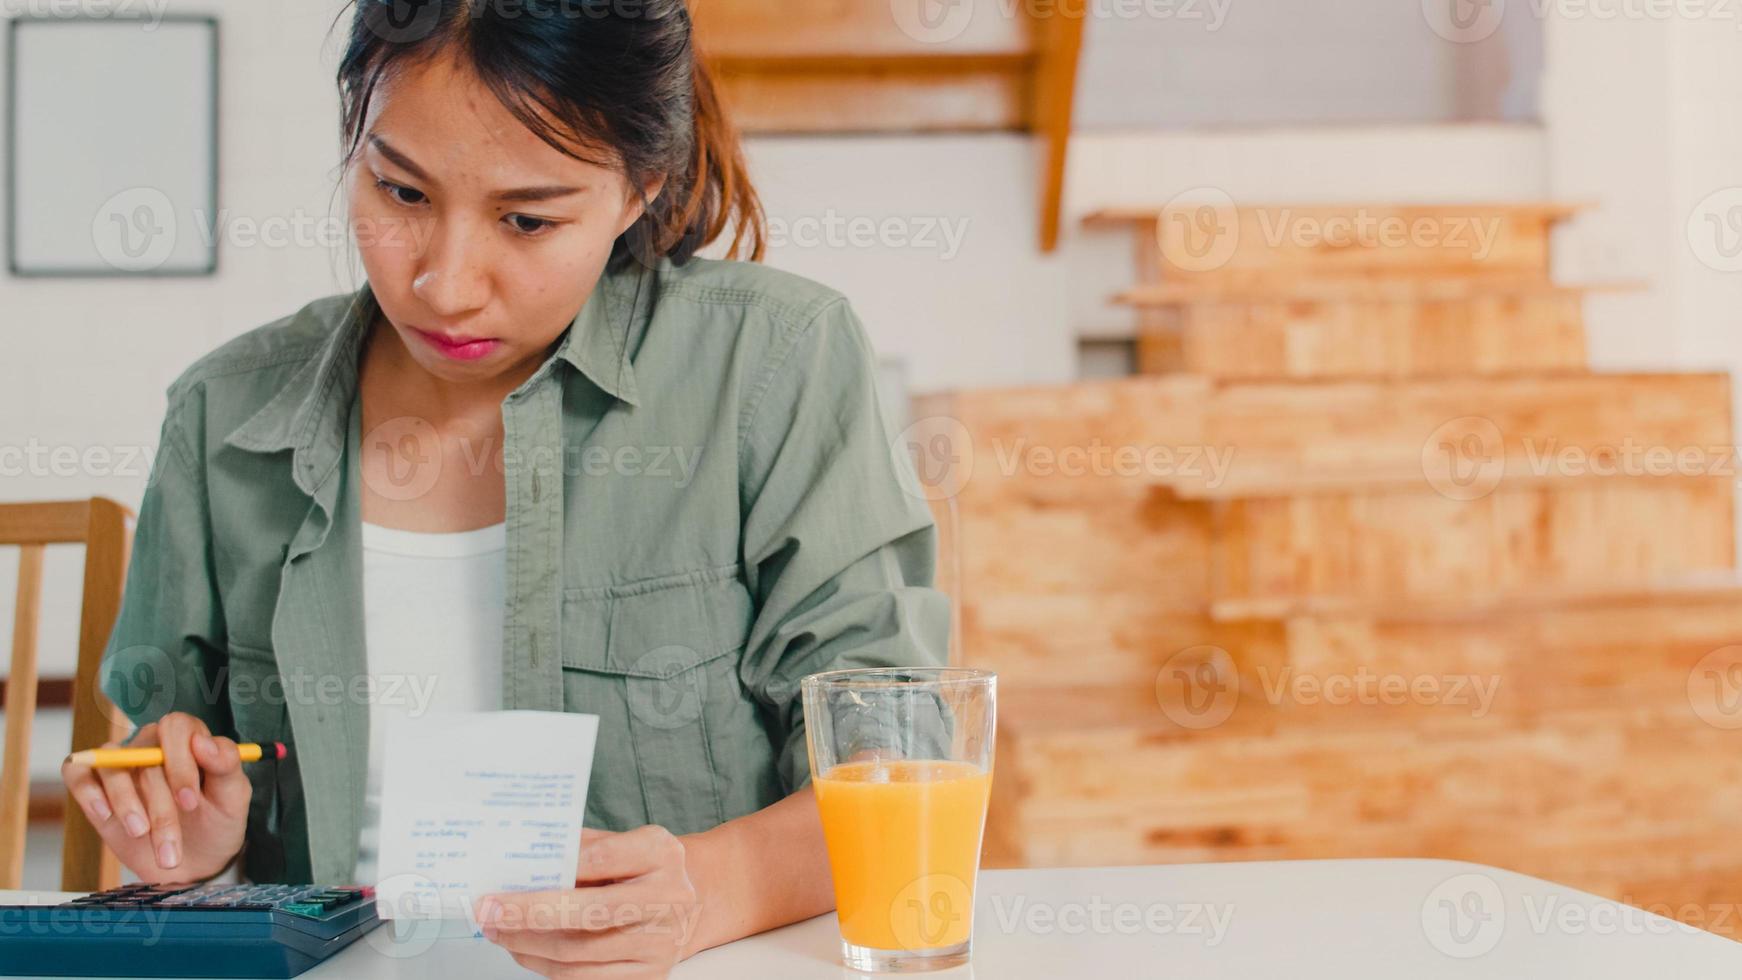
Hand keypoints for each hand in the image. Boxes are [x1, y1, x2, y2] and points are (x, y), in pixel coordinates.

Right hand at [60, 711, 250, 882]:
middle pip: (145, 757)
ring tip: (142, 834)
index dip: (180, 763)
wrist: (194, 861)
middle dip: (159, 806)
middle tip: (170, 842)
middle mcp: (151, 744)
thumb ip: (226, 765)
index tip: (188, 801)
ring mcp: (121, 764)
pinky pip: (78, 775)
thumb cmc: (215, 822)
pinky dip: (88, 792)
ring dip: (127, 806)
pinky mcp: (95, 787)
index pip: (176, 727)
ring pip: (113, 769)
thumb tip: (204, 742)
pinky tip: (105, 815)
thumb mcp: (233, 798)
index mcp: (188, 738)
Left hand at [476, 826, 702, 978]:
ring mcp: (661, 941)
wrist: (691, 898)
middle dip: (526, 914)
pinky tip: (525, 951)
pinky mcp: (651, 973)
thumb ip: (580, 847)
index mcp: (661, 853)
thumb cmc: (644, 866)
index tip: (505, 881)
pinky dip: (546, 966)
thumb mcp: (622, 840)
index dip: (550, 871)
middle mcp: (668, 897)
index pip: (600, 859)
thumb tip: (519, 858)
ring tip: (498, 933)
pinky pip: (586, 978)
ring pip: (579, 953)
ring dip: (527, 945)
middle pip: (587, 912)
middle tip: (488, 912)